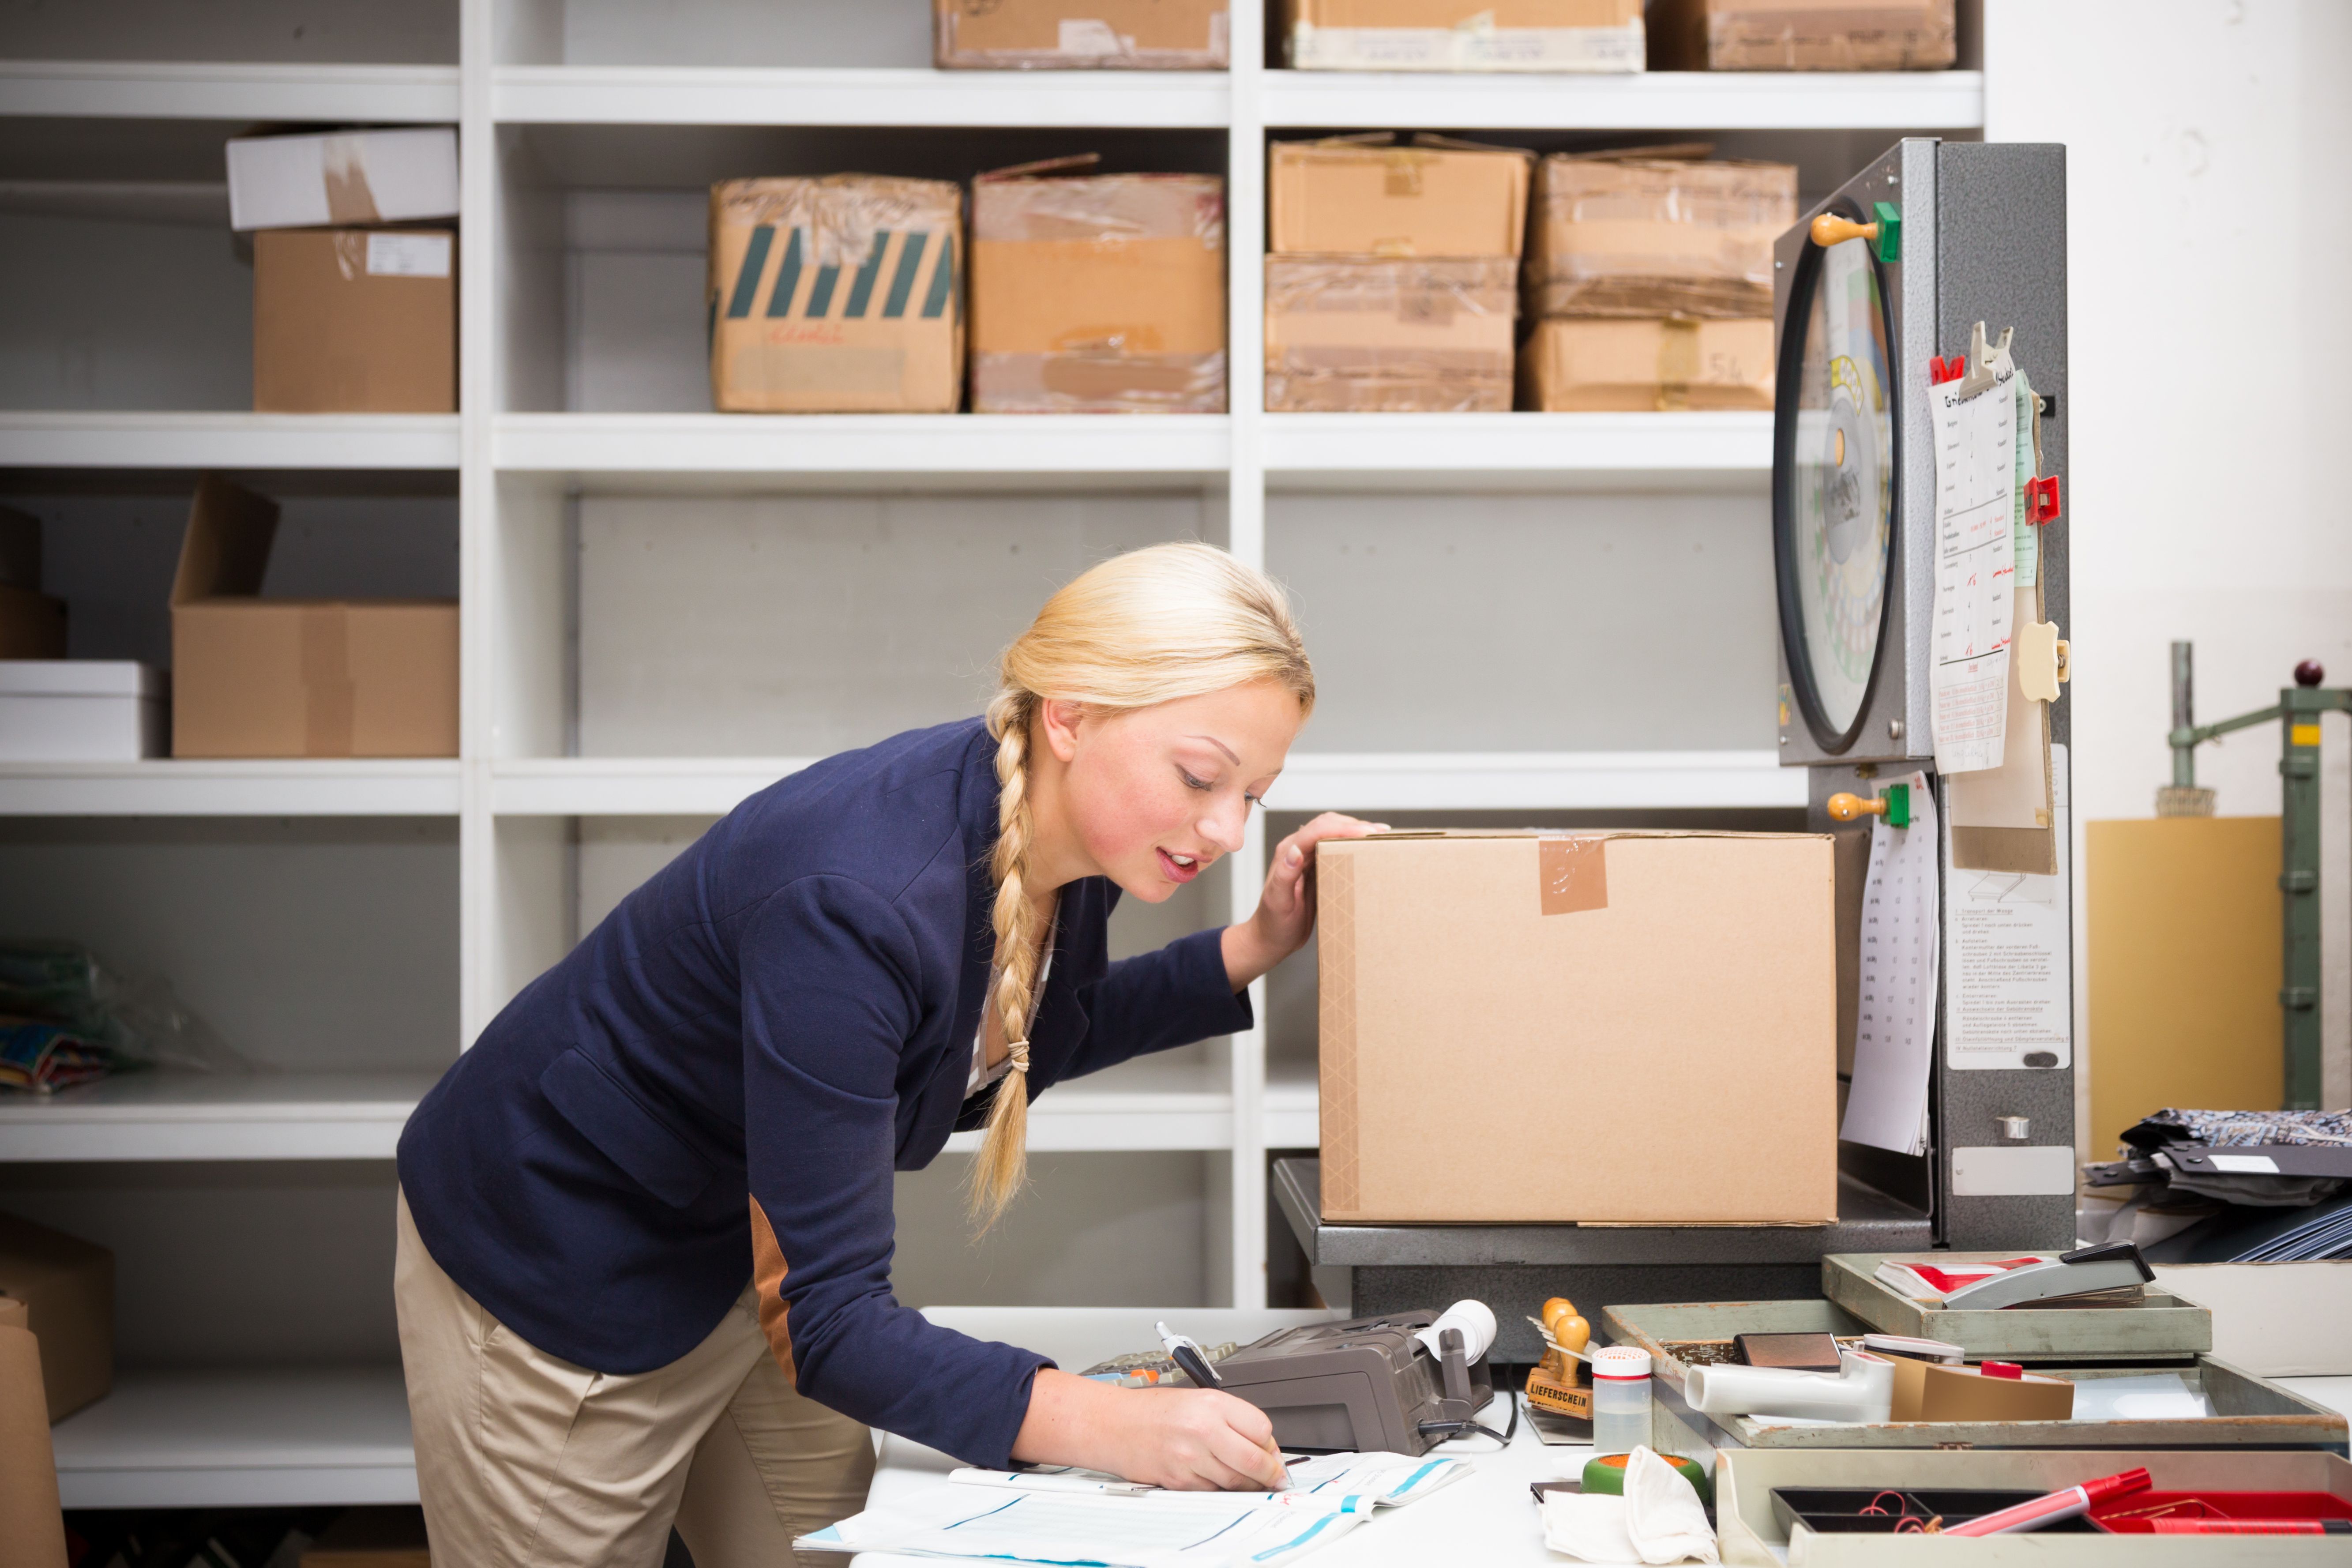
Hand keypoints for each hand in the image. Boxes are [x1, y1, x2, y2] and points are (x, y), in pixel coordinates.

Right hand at [1102, 1388, 1288, 1491]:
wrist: (1115, 1425)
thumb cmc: (1154, 1411)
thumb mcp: (1198, 1400)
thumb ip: (1232, 1419)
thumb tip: (1263, 1446)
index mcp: (1211, 1404)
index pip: (1261, 1428)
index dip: (1271, 1444)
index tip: (1273, 1452)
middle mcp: (1202, 1429)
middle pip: (1254, 1460)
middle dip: (1271, 1473)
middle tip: (1277, 1477)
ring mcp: (1190, 1457)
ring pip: (1235, 1481)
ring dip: (1249, 1485)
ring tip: (1252, 1480)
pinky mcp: (1179, 1480)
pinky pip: (1212, 1491)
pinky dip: (1222, 1489)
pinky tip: (1221, 1481)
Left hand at [1221, 812, 1387, 988]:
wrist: (1270, 939)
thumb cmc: (1272, 924)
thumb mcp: (1277, 902)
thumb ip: (1285, 875)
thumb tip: (1295, 851)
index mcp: (1287, 853)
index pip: (1317, 831)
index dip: (1343, 828)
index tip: (1367, 833)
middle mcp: (1296, 850)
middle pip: (1327, 825)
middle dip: (1354, 825)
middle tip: (1380, 833)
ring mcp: (1307, 858)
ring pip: (1333, 833)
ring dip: (1355, 831)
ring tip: (1379, 837)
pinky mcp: (1316, 868)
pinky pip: (1335, 849)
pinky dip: (1352, 845)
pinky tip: (1366, 850)